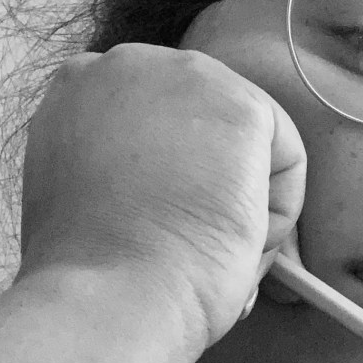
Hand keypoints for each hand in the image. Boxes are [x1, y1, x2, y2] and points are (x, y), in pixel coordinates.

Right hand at [17, 44, 306, 350]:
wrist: (108, 296)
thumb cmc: (88, 275)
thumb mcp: (76, 198)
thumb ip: (112, 166)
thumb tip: (168, 189)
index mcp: (76, 88)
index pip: (151, 119)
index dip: (167, 177)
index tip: (161, 227)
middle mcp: (126, 65)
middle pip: (203, 123)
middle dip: (209, 186)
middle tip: (191, 249)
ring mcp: (185, 78)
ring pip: (247, 144)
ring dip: (240, 205)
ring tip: (203, 255)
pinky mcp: (240, 108)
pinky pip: (286, 162)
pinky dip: (273, 218)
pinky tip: (232, 247)